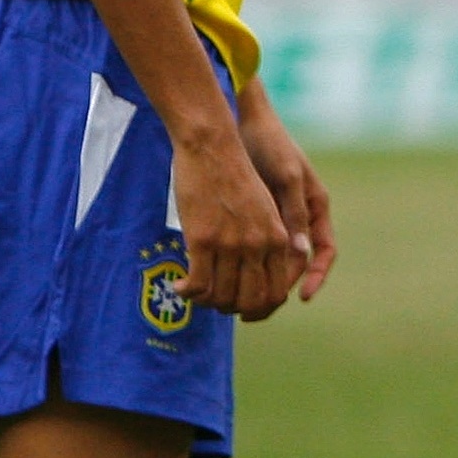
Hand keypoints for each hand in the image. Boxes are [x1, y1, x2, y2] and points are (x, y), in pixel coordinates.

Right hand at [169, 127, 300, 320]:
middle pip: (252, 301)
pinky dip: (188, 293)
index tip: (244, 311)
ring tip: (195, 294)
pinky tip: (180, 287)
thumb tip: (260, 274)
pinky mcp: (203, 239)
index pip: (277, 293)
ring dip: (208, 303)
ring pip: (223, 296)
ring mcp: (232, 244)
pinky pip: (198, 285)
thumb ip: (268, 239)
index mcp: (278, 239)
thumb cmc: (234, 174)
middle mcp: (259, 245)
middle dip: (234, 310)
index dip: (260, 310)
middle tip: (217, 305)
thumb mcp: (264, 208)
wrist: (212, 146)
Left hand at [236, 81, 335, 309]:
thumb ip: (293, 213)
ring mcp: (278, 214)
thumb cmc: (269, 143)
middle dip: (280, 287)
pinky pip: (255, 245)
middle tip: (259, 309)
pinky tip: (226, 273)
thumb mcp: (286, 176)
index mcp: (316, 207)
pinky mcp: (256, 212)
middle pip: (296, 262)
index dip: (316, 276)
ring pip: (274, 258)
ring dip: (260, 279)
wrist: (242, 119)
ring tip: (238, 300)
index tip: (301, 297)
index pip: (324, 252)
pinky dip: (244, 262)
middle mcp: (300, 215)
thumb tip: (303, 252)